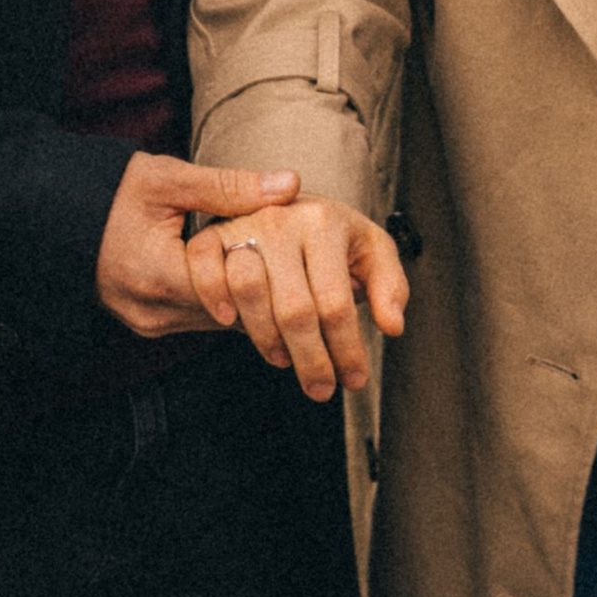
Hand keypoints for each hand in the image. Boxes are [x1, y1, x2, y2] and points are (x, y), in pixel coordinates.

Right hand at [96, 154, 297, 337]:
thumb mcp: (170, 179)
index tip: (300, 259)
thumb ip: (230, 186)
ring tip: (284, 277)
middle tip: (305, 273)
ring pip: (219, 324)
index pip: (234, 293)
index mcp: (158, 276)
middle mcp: (153, 311)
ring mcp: (149, 324)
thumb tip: (289, 185)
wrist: (58, 215)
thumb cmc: (113, 192)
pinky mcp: (149, 326)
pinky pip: (201, 321)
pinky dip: (224, 302)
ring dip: (247, 301)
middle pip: (231, 314)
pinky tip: (246, 281)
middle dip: (266, 293)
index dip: (271, 277)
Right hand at [182, 196, 409, 399]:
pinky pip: (204, 268)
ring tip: (284, 360)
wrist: (292, 206)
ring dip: (265, 338)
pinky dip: (211, 295)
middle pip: (295, 308)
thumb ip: (390, 285)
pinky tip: (228, 321)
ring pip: (249, 291)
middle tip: (321, 389)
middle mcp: (282, 221)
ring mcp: (244, 226)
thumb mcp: (372, 251)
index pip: (336, 302)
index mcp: (325, 223)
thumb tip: (392, 325)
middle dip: (311, 360)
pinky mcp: (213, 234)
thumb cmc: (334, 236)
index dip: (346, 350)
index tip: (353, 379)